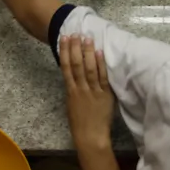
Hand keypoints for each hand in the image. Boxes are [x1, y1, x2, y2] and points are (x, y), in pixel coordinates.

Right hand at [60, 35, 114, 150]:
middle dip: (76, 47)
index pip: (66, 67)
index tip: (64, 38)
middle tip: (75, 33)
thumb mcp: (72, 104)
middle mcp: (80, 89)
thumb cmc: (80, 123)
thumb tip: (73, 76)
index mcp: (70, 91)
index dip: (65, 52)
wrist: (90, 137)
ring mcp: (92, 91)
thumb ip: (74, 90)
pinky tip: (99, 53)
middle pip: (76, 65)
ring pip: (88, 69)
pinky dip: (100, 65)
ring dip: (88, 52)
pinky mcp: (104, 95)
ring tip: (87, 38)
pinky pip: (102, 78)